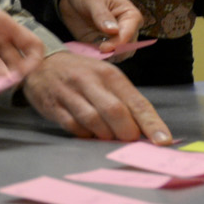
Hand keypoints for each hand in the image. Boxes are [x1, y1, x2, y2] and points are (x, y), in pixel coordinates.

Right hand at [22, 51, 173, 142]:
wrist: (40, 63)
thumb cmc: (81, 74)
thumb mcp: (105, 78)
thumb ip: (125, 101)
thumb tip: (147, 131)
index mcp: (109, 74)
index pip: (136, 102)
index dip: (152, 123)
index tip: (163, 141)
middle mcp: (89, 81)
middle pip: (115, 112)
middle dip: (126, 132)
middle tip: (128, 140)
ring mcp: (69, 93)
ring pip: (93, 121)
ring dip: (105, 135)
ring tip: (107, 136)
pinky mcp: (52, 105)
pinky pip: (73, 127)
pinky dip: (85, 135)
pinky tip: (88, 132)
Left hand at [57, 0, 142, 50]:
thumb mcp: (93, 0)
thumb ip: (102, 15)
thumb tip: (113, 30)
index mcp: (131, 16)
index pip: (129, 34)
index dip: (118, 43)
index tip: (104, 48)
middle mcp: (127, 30)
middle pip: (127, 49)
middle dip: (113, 53)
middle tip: (96, 52)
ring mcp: (115, 39)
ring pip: (118, 56)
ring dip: (105, 57)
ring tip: (90, 53)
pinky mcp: (103, 45)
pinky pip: (103, 57)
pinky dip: (96, 57)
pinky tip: (86, 53)